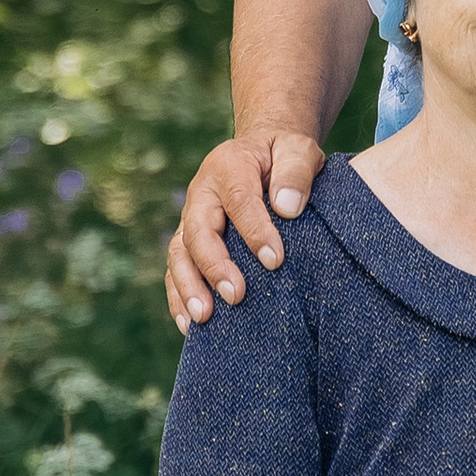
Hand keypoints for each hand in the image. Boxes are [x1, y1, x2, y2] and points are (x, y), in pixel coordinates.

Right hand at [168, 129, 328, 331]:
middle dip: (215, 266)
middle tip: (236, 295)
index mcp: (229, 166)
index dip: (254, 231)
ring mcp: (191, 218)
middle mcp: (202, 193)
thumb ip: (296, 171)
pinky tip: (190, 326)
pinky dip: (179, 296)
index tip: (275, 260)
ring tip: (204, 318)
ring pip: (179, 254)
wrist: (262, 153)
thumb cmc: (284, 155)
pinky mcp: (189, 240)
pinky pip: (176, 269)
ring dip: (189, 287)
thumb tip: (287, 208)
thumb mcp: (298, 150)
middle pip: (198, 232)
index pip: (238, 200)